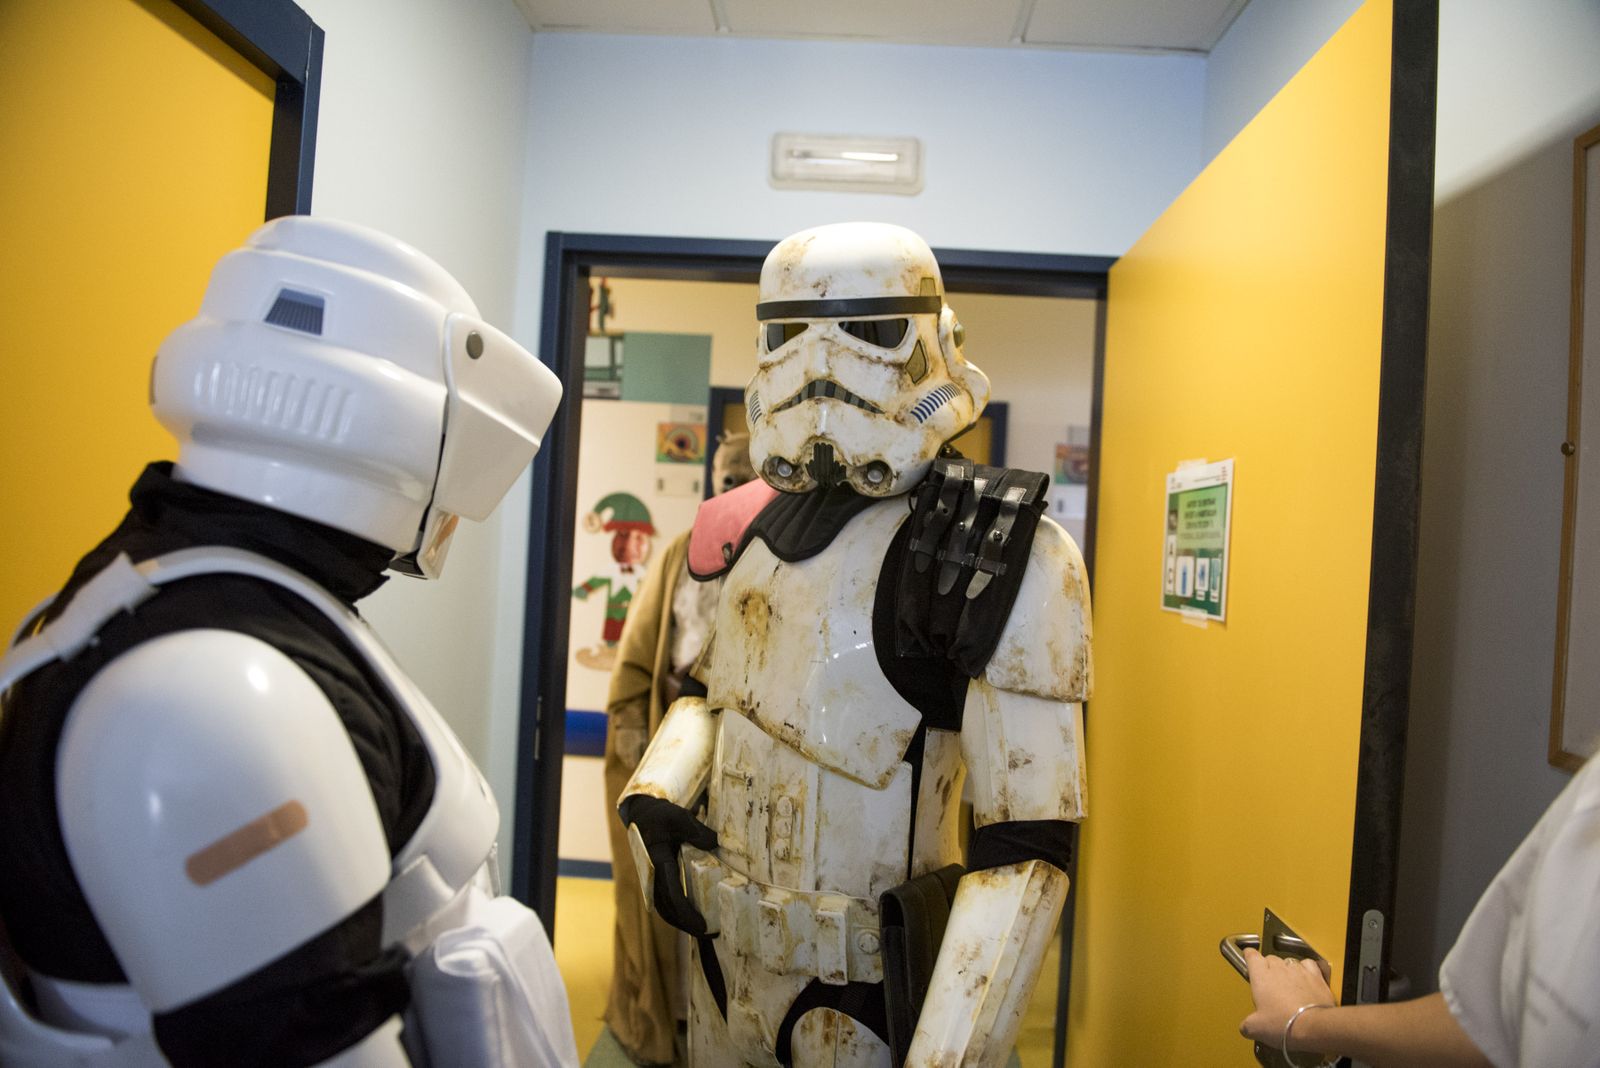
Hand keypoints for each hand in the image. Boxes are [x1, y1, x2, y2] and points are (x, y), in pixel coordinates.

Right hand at [619, 794, 717, 935]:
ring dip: (680, 922)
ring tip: (702, 931)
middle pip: (667, 909)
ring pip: (664, 909)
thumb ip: (697, 831)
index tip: (701, 925)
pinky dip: (676, 913)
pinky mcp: (656, 881)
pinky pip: (664, 902)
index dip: (686, 912)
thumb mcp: (679, 817)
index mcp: (658, 861)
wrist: (643, 815)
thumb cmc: (662, 816)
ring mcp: (652, 880)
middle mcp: (653, 875)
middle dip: (685, 924)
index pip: (672, 893)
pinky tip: (691, 918)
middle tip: (707, 933)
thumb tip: (715, 843)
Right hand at [1240, 948, 1334, 1049]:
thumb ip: (1247, 1024)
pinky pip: (1308, 964)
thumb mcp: (1255, 1028)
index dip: (1249, 956)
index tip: (1249, 959)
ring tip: (1287, 984)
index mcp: (1260, 976)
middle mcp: (1279, 968)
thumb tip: (1246, 1027)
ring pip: (1288, 961)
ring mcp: (1298, 970)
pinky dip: (1306, 969)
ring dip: (1286, 970)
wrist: (1313, 1027)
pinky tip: (1305, 977)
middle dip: (1268, 968)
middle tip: (1268, 985)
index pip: (1251, 955)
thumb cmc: (1284, 1023)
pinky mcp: (1315, 976)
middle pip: (1270, 958)